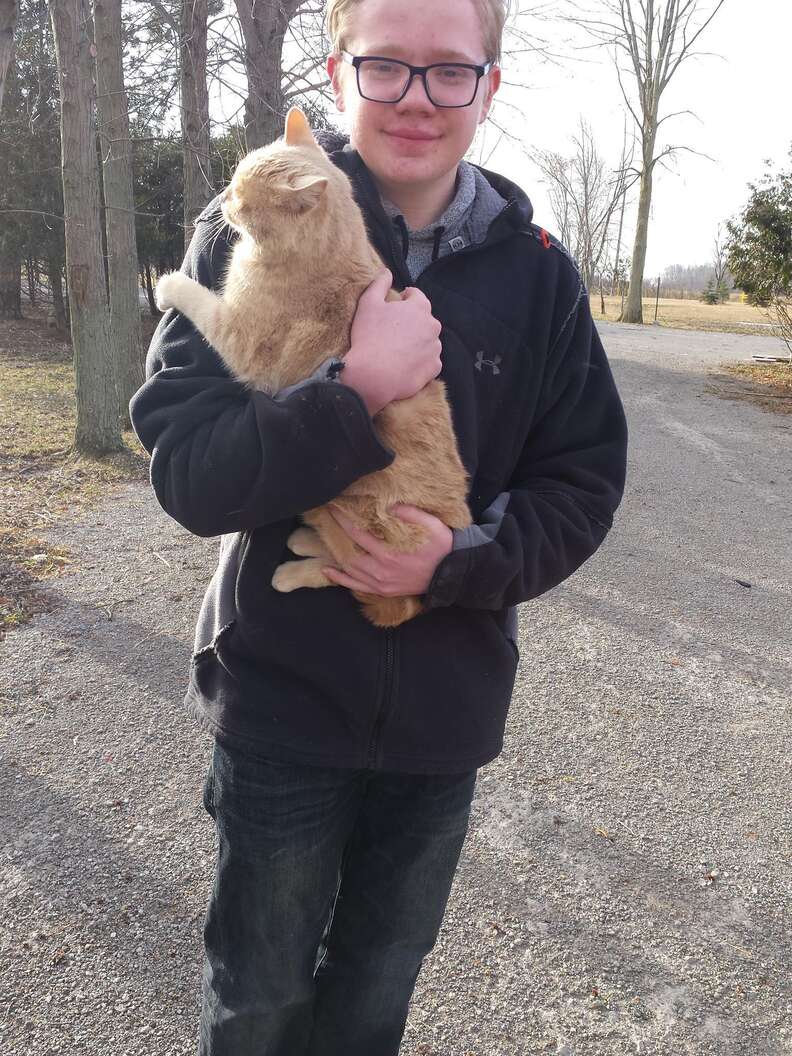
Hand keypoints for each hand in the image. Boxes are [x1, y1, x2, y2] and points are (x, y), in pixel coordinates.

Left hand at [322, 505, 452, 596]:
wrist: (451, 574)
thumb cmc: (441, 547)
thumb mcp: (431, 525)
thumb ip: (410, 514)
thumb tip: (389, 504)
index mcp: (389, 553)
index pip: (358, 533)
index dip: (343, 519)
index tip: (334, 506)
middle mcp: (380, 570)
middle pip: (349, 550)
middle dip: (335, 532)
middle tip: (326, 517)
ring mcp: (380, 583)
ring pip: (350, 569)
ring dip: (335, 553)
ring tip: (325, 537)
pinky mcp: (382, 591)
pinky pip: (356, 586)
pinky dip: (340, 579)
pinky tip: (328, 570)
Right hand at [342, 271, 442, 415]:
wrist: (374, 375)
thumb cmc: (370, 337)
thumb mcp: (368, 304)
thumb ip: (379, 283)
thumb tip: (386, 271)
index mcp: (419, 307)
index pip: (417, 295)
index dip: (406, 298)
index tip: (398, 303)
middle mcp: (432, 326)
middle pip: (424, 319)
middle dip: (412, 322)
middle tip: (394, 330)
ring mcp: (435, 348)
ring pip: (428, 340)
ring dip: (417, 342)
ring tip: (399, 349)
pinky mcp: (434, 367)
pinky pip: (429, 361)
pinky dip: (420, 361)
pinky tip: (405, 364)